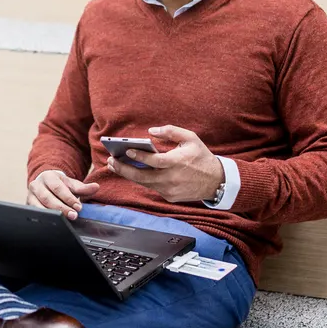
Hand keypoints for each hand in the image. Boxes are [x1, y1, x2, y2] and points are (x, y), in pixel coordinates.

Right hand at [27, 170, 98, 219]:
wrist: (46, 183)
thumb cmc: (60, 185)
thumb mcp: (72, 184)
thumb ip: (84, 187)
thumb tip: (96, 187)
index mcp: (48, 176)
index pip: (58, 188)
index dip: (68, 198)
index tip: (78, 207)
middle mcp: (37, 185)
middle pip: (48, 198)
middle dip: (62, 208)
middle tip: (74, 215)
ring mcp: (30, 195)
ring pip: (39, 206)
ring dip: (52, 214)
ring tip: (65, 220)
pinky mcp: (28, 205)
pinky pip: (34, 213)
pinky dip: (44, 218)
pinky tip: (54, 222)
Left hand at [104, 125, 223, 203]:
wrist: (216, 181)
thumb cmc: (201, 157)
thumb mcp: (191, 138)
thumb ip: (171, 131)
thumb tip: (152, 131)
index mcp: (178, 162)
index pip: (155, 161)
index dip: (139, 157)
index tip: (126, 151)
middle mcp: (172, 178)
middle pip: (142, 176)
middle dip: (124, 169)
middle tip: (111, 161)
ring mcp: (170, 190)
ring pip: (144, 183)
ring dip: (128, 174)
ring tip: (115, 165)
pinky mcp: (169, 196)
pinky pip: (152, 187)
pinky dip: (142, 179)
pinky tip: (131, 171)